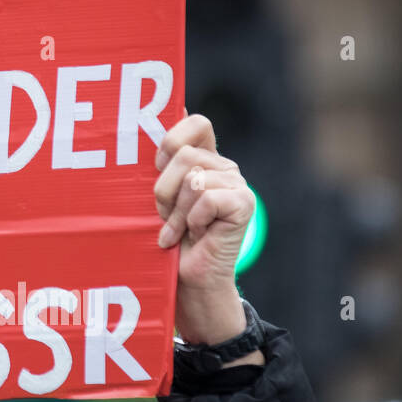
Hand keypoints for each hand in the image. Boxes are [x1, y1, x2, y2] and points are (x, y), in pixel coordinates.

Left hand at [154, 111, 255, 345]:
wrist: (189, 284)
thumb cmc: (169, 242)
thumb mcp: (157, 199)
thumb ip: (160, 166)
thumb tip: (158, 117)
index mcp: (205, 160)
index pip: (197, 123)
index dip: (173, 138)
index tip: (157, 165)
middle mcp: (224, 168)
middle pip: (184, 154)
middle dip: (164, 190)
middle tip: (165, 215)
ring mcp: (237, 184)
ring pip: (193, 178)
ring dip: (177, 212)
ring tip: (178, 231)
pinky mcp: (244, 203)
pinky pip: (206, 197)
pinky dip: (193, 220)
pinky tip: (196, 235)